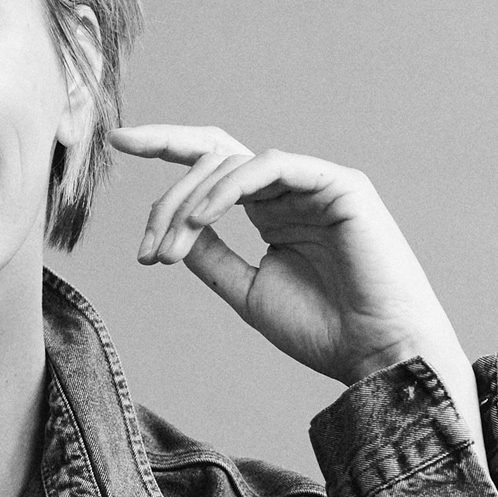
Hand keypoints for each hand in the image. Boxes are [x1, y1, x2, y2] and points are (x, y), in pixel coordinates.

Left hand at [112, 125, 479, 438]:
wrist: (377, 354)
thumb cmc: (323, 331)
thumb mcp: (247, 292)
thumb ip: (211, 256)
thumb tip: (171, 229)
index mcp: (270, 211)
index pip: (213, 166)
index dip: (166, 147)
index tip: (119, 142)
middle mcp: (289, 190)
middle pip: (213, 159)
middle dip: (167, 189)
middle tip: (146, 244)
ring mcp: (314, 182)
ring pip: (232, 163)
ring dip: (189, 204)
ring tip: (170, 251)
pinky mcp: (338, 183)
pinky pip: (270, 166)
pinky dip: (228, 188)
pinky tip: (201, 219)